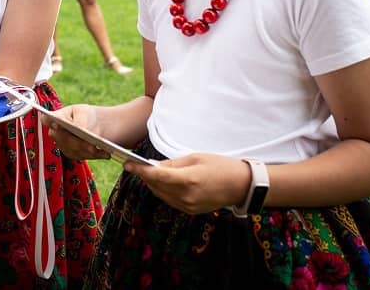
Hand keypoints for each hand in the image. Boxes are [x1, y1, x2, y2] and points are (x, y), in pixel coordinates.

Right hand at [42, 104, 110, 161]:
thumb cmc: (86, 115)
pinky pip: (82, 156)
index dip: (49, 122)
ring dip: (89, 150)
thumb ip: (79, 121)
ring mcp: (63, 145)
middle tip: (91, 145)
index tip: (57, 124)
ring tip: (102, 149)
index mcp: (56, 118)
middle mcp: (56, 133)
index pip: (46, 120)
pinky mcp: (72, 154)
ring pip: (74, 150)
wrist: (94, 125)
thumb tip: (78, 128)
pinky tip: (106, 153)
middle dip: (78, 142)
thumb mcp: (84, 113)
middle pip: (62, 139)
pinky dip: (95, 155)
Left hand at [131, 152, 250, 214]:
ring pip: (161, 195)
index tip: (128, 164)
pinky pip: (170, 200)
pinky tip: (161, 182)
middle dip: (145, 176)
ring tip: (147, 172)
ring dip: (152, 184)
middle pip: (156, 187)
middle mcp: (187, 196)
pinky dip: (163, 191)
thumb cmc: (220, 166)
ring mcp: (188, 206)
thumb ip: (172, 164)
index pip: (157, 176)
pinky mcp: (190, 211)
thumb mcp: (195, 158)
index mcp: (189, 180)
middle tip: (135, 165)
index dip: (140, 170)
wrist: (241, 186)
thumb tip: (153, 166)